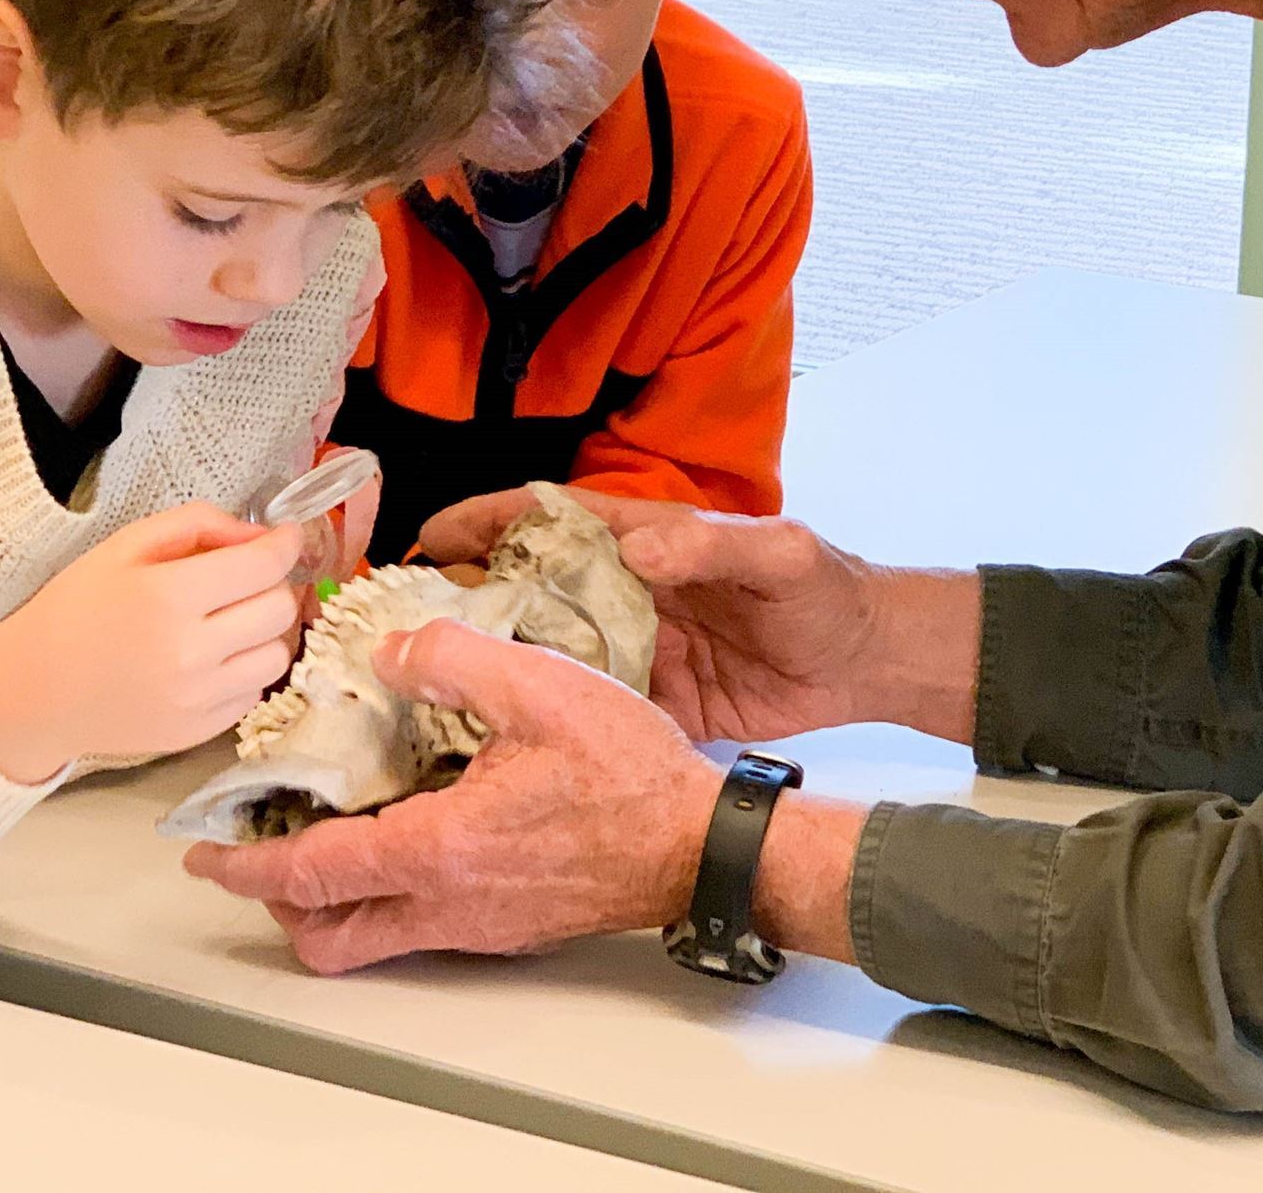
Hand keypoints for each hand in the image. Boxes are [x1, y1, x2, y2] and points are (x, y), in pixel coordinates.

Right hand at [0, 503, 304, 783]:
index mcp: (168, 597)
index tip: (285, 537)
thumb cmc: (76, 609)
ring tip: (230, 622)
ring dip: (264, 632)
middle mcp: (188, 653)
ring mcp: (195, 699)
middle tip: (247, 580)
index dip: (285, 545)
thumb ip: (198, 523)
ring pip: (277, 655)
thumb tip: (259, 534)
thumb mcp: (125, 546)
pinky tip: (209, 659)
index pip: (264, 565)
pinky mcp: (196, 732)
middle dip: (272, 585)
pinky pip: (253, 694)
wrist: (32, 691)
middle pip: (279, 609)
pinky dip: (243, 671)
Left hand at [184, 618, 717, 970]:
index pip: (310, 873)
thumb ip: (451, 659)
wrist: (699, 843)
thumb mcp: (539, 687)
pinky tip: (414, 834)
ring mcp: (479, 924)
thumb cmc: (629, 775)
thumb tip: (387, 649)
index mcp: (437, 849)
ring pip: (374, 937)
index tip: (207, 849)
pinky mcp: (508, 926)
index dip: (244, 864)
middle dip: (278, 901)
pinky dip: (391, 893)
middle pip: (326, 936)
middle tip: (264, 850)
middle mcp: (447, 902)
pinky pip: (422, 925)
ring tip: (333, 838)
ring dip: (335, 899)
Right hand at [419, 487, 935, 741]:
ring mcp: (633, 649)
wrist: (865, 662)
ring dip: (490, 662)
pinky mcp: (650, 704)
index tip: (427, 537)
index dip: (487, 521)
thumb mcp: (779, 555)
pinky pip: (583, 709)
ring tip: (420, 689)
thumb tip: (642, 543)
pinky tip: (492, 744)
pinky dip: (539, 721)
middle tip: (397, 626)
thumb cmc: (825, 590)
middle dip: (463, 597)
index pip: (550, 518)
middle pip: (528, 586)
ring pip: (544, 651)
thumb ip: (716, 544)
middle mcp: (626, 592)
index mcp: (646, 540)